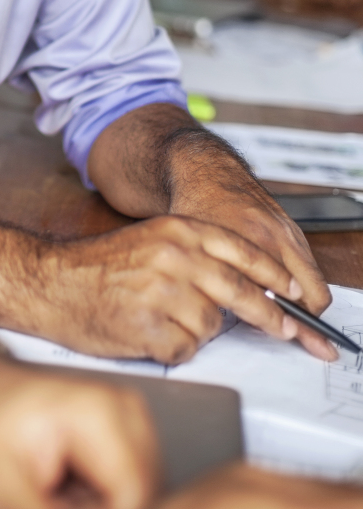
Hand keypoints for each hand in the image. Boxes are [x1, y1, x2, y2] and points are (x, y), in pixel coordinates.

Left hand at [0, 338, 159, 508]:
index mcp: (99, 415)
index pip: (132, 505)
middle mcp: (128, 408)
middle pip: (143, 500)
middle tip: (50, 505)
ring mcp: (133, 414)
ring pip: (142, 496)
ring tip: (57, 492)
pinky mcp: (131, 425)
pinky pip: (134, 483)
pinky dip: (104, 497)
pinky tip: (69, 485)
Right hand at [30, 215, 313, 363]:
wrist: (49, 282)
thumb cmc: (98, 267)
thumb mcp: (152, 241)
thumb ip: (197, 254)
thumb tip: (249, 284)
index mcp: (176, 230)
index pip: (242, 251)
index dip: (274, 275)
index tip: (295, 293)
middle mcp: (172, 256)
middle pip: (240, 291)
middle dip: (269, 315)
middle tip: (285, 329)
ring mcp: (159, 291)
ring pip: (211, 326)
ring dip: (196, 332)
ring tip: (164, 321)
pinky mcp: (146, 327)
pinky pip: (184, 350)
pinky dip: (172, 350)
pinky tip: (148, 335)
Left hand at [168, 162, 332, 359]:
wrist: (204, 169)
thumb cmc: (192, 207)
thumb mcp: (196, 248)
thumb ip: (218, 280)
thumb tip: (236, 316)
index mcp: (253, 243)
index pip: (286, 298)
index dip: (292, 324)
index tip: (295, 339)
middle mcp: (278, 237)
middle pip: (314, 294)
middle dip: (309, 318)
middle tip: (297, 334)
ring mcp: (288, 231)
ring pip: (314, 279)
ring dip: (306, 299)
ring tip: (287, 316)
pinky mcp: (291, 225)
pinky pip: (308, 262)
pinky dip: (300, 279)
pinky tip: (279, 289)